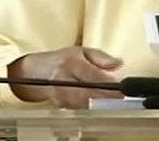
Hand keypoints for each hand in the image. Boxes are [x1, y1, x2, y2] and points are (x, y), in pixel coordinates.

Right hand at [7, 46, 123, 107]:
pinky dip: (90, 105)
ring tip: (111, 98)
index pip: (91, 75)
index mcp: (70, 63)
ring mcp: (59, 94)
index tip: (120, 86)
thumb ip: (102, 58)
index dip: (107, 83)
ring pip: (84, 102)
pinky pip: (79, 107)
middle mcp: (63, 79)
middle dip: (105, 96)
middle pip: (87, 93)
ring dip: (99, 102)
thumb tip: (119, 63)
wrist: (37, 71)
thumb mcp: (83, 51)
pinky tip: (97, 100)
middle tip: (119, 96)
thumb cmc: (64, 59)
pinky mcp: (59, 104)